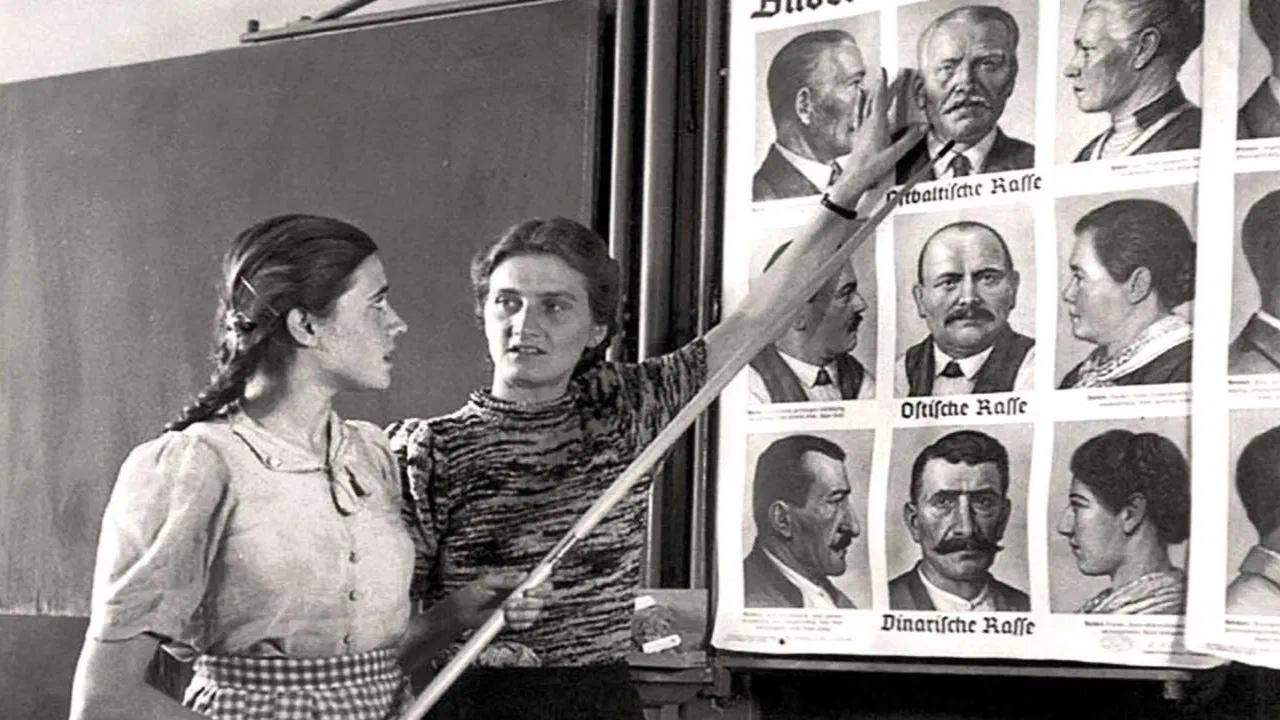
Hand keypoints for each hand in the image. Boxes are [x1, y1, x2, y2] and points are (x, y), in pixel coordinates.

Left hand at [454, 571, 550, 630]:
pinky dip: (519, 623)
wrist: (460, 613)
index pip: (540, 583)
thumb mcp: (486, 583)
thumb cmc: (471, 594)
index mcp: (517, 583)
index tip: (529, 591)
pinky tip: (508, 620)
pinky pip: (526, 625)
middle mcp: (522, 596)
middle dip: (531, 602)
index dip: (541, 587)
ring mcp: (519, 611)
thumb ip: (505, 580)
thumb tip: (524, 575)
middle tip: (513, 602)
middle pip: (542, 599)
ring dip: (523, 613)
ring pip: (535, 613)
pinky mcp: (513, 623)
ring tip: (506, 611)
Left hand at [828, 68, 926, 210]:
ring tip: (869, 84)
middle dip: (885, 86)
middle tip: (892, 75)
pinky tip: (858, 104)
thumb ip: (909, 139)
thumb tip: (921, 128)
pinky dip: (859, 106)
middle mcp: (867, 123)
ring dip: (870, 94)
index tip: (886, 69)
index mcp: (877, 124)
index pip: (881, 98)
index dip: (884, 83)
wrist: (854, 179)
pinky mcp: (857, 136)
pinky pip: (858, 116)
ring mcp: (861, 129)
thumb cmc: (871, 167)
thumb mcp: (895, 154)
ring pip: (865, 106)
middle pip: (876, 100)